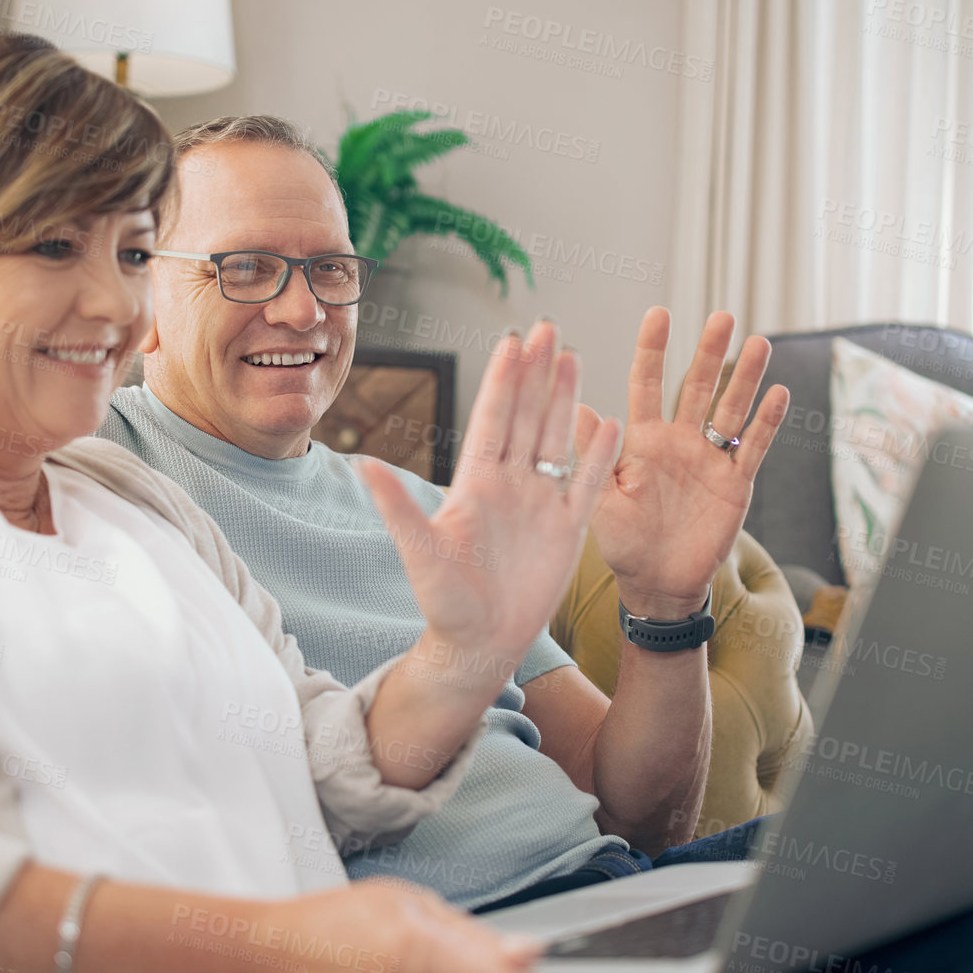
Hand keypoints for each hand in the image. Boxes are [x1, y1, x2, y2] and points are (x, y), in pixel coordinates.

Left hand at [360, 321, 622, 671]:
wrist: (480, 645)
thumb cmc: (444, 603)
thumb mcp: (419, 551)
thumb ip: (397, 506)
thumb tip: (362, 464)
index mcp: (475, 484)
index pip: (493, 420)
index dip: (503, 380)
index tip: (512, 340)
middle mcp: (509, 486)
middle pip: (527, 417)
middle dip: (537, 372)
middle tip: (548, 327)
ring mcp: (540, 504)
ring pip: (556, 439)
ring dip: (565, 399)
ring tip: (573, 356)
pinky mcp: (567, 530)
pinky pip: (588, 484)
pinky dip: (600, 456)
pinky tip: (611, 421)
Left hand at [580, 308, 787, 619]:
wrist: (657, 583)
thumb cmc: (622, 542)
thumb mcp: (600, 498)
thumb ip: (594, 455)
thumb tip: (578, 409)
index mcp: (642, 440)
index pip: (648, 383)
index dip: (653, 350)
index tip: (659, 314)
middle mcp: (679, 441)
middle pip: (696, 386)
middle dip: (709, 352)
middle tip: (722, 316)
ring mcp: (710, 459)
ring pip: (730, 409)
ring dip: (744, 378)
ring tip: (758, 343)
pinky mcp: (735, 483)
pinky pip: (753, 447)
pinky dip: (766, 422)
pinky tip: (779, 392)